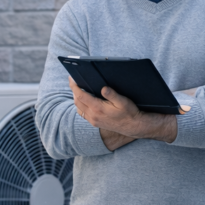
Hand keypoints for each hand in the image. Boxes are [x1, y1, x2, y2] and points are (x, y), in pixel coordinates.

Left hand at [69, 78, 184, 146]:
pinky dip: (80, 106)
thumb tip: (103, 88)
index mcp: (98, 108)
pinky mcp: (95, 123)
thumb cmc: (129, 112)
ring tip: (78, 89)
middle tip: (74, 81)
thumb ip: (112, 95)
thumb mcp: (123, 101)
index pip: (80, 95)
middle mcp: (93, 115)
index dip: (74, 86)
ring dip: (76, 98)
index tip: (71, 78)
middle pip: (77, 101)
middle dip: (74, 90)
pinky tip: (85, 100)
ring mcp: (93, 120)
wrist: (133, 126)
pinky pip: (83, 113)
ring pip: (78, 108)